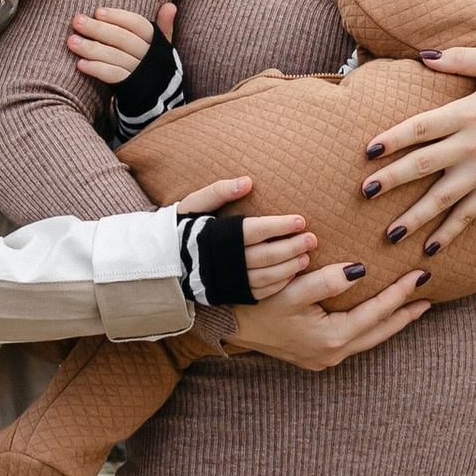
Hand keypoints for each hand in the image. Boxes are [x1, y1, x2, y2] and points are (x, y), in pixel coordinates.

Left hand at [70, 0, 174, 87]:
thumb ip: (163, 26)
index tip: (98, 12)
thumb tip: (170, 5)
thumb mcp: (162, 47)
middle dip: (98, 29)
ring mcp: (140, 74)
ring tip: (72, 41)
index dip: (118, 17)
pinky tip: (80, 64)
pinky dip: (96, 69)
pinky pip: (113, 76)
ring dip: (91, 48)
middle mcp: (150, 57)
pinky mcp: (130, 89)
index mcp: (157, 42)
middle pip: (123, 39)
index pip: (138, 24)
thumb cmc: (154, 65)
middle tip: (77, 21)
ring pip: (115, 57)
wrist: (158, 99)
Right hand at [168, 173, 315, 301]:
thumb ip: (219, 191)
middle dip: (292, 247)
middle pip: (267, 255)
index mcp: (220, 236)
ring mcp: (229, 280)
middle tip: (312, 238)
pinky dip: (278, 285)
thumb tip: (247, 182)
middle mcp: (226, 261)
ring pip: (266, 276)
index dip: (281, 226)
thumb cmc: (182, 228)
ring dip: (289, 267)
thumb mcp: (195, 204)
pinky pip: (259, 292)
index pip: (257, 230)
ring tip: (306, 257)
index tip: (301, 220)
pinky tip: (291, 275)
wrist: (163, 262)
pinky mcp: (231, 293)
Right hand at [220, 254, 432, 368]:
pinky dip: (371, 327)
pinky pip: (354, 340)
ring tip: (412, 308)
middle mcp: (331, 354)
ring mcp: (323, 358)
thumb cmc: (257, 303)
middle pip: (379, 332)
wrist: (228, 324)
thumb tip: (361, 271)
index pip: (376, 313)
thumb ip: (327, 281)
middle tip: (429, 298)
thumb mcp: (289, 288)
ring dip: (390, 323)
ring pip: (369, 340)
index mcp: (330, 338)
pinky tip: (376, 317)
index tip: (420, 276)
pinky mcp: (316, 356)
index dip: (400, 294)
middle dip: (404, 314)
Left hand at [356, 46, 475, 256]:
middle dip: (393, 179)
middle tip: (365, 192)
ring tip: (390, 233)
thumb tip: (424, 55)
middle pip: (424, 164)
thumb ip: (461, 58)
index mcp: (467, 113)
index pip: (422, 127)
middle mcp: (471, 145)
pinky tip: (429, 250)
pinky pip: (468, 215)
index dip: (395, 138)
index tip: (369, 150)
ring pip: (442, 198)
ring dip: (415, 217)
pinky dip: (449, 233)